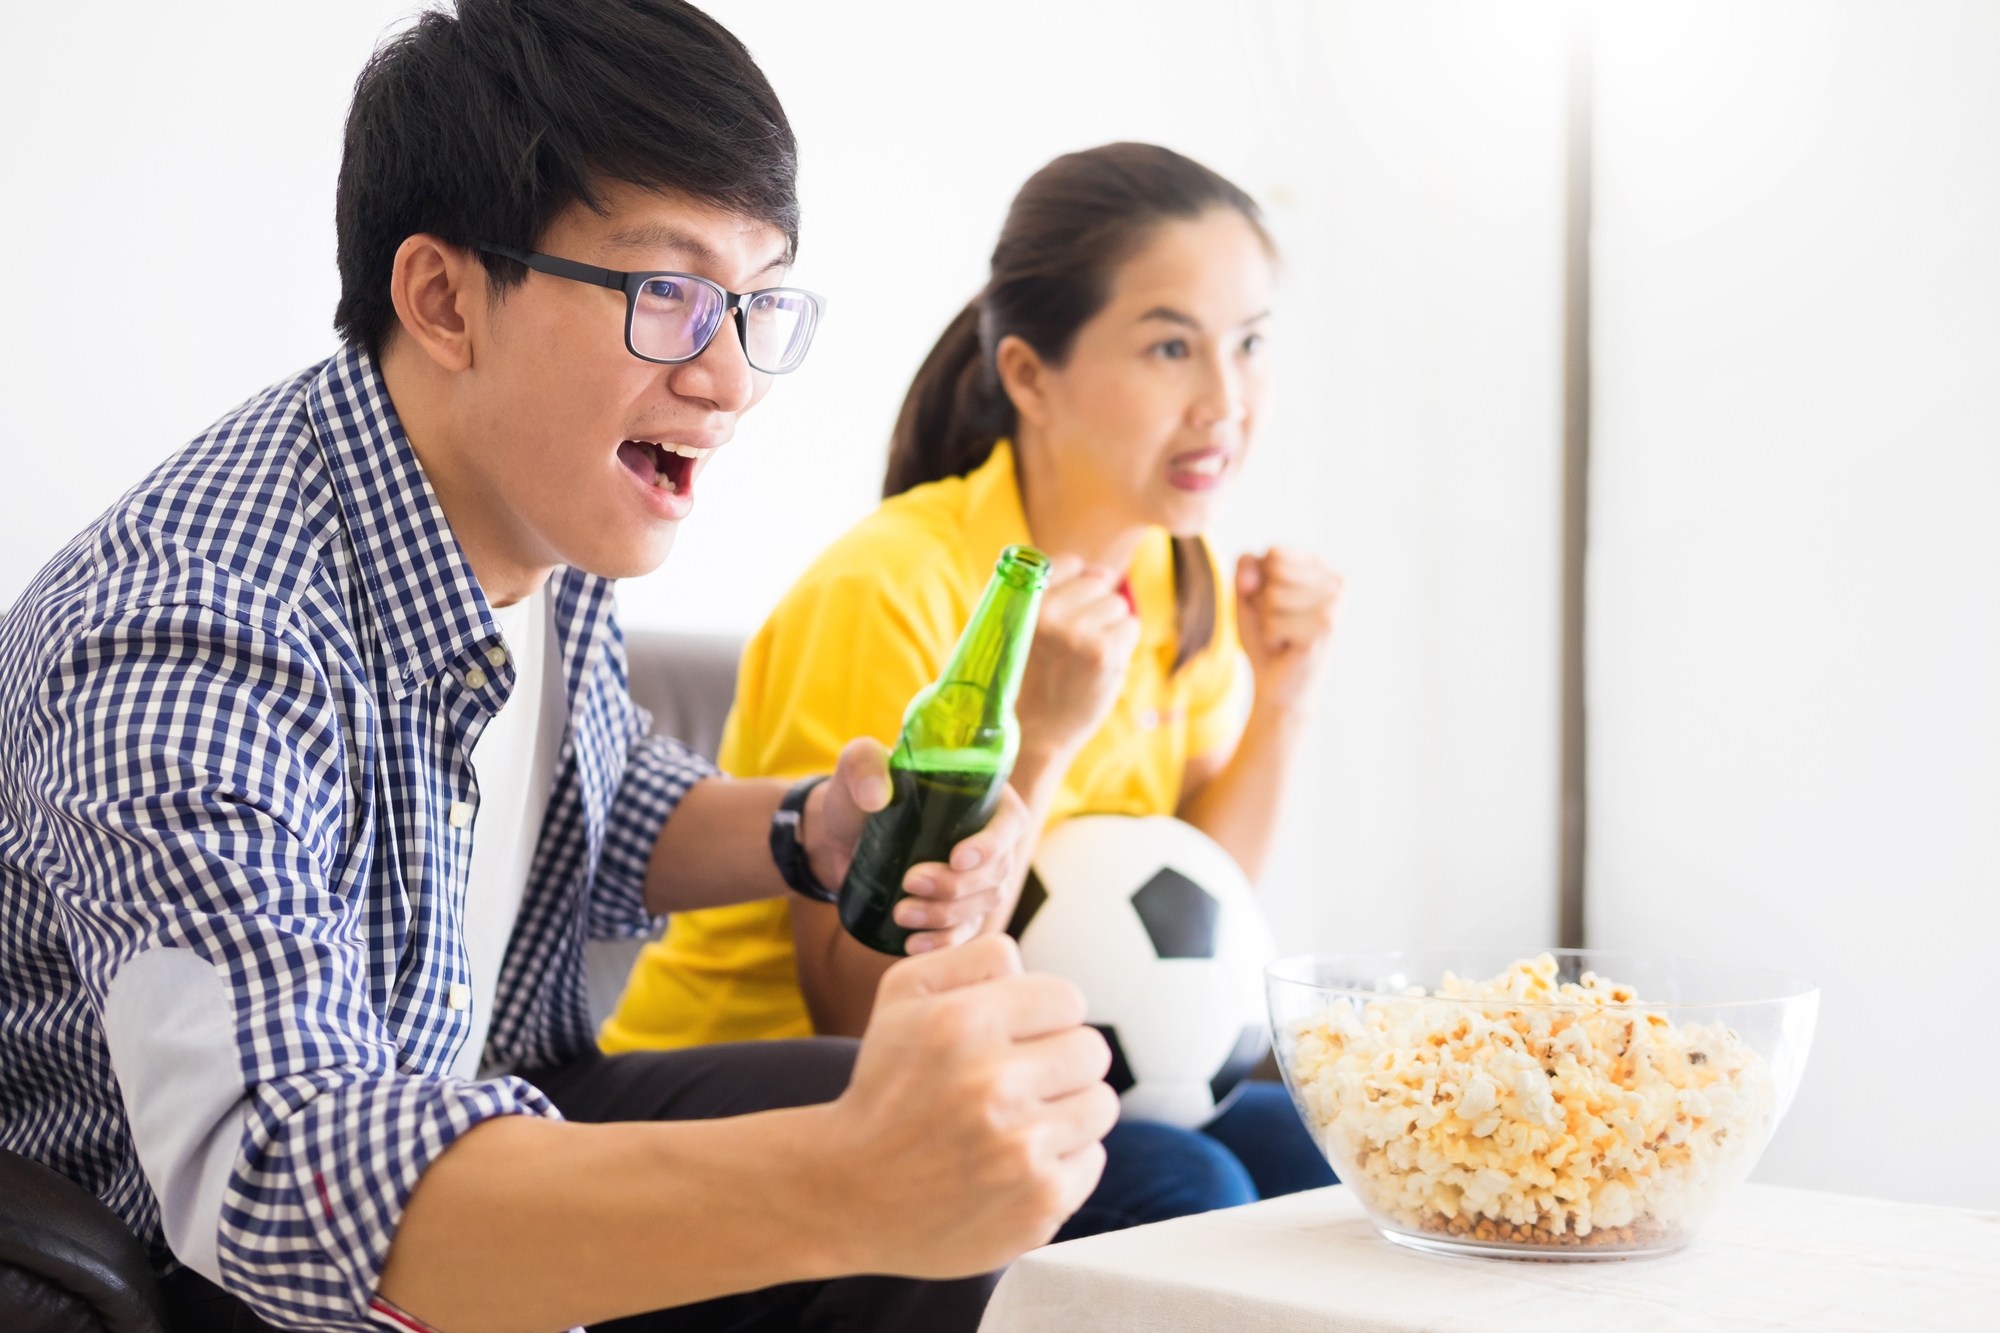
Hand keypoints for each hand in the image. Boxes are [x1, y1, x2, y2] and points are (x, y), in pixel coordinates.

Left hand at [804, 739, 1035, 952]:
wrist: (838, 837)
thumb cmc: (857, 794)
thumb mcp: (857, 766)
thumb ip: (864, 766)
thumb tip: (876, 796)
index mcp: (983, 797)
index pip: (1009, 823)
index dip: (991, 845)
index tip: (956, 858)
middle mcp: (988, 838)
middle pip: (997, 872)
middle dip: (957, 884)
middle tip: (911, 882)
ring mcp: (976, 877)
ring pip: (982, 904)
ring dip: (946, 914)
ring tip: (901, 913)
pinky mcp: (957, 908)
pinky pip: (964, 931)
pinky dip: (943, 941)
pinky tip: (914, 944)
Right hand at [816, 936, 1116, 1276]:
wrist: (850, 1195)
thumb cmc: (885, 1085)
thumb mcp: (901, 996)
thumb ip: (972, 958)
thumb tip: (1030, 964)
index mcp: (963, 1024)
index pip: (1068, 999)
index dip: (1045, 1017)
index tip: (1017, 1039)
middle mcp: (994, 1085)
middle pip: (1092, 1050)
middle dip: (1059, 1062)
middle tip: (1017, 1083)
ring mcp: (1020, 1151)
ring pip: (1100, 1104)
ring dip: (1067, 1110)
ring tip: (1017, 1123)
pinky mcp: (1039, 1203)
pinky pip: (1092, 1159)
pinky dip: (1062, 1161)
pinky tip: (1014, 1165)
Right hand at [1014, 556, 1141, 765]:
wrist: (1037, 733)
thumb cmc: (1034, 678)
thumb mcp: (1022, 628)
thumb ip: (1055, 593)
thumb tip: (1104, 572)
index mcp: (1022, 603)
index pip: (1067, 563)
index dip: (1076, 586)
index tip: (1069, 614)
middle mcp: (1047, 614)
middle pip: (1098, 584)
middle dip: (1095, 610)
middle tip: (1075, 646)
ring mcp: (1076, 633)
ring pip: (1117, 605)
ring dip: (1111, 629)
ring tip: (1086, 657)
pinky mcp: (1103, 652)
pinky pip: (1131, 626)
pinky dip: (1122, 646)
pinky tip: (1100, 667)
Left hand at [1235, 548, 1342, 713]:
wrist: (1277, 682)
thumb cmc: (1266, 633)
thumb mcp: (1248, 592)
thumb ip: (1245, 567)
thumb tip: (1249, 578)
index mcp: (1321, 565)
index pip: (1274, 553)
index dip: (1261, 582)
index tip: (1275, 604)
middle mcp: (1337, 581)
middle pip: (1274, 572)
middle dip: (1265, 602)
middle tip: (1280, 623)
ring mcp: (1335, 605)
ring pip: (1273, 597)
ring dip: (1268, 622)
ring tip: (1285, 635)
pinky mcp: (1326, 630)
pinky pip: (1274, 623)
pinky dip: (1271, 638)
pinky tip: (1288, 647)